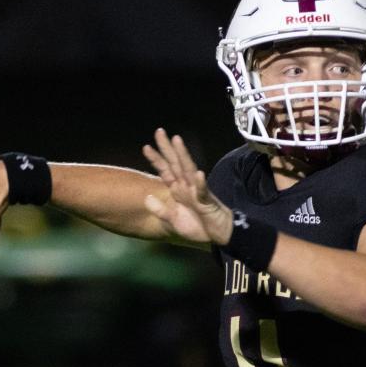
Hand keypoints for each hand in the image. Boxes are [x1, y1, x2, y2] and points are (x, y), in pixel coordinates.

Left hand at [141, 130, 232, 245]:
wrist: (219, 235)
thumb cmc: (198, 226)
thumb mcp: (174, 221)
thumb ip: (160, 210)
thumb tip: (147, 198)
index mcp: (178, 190)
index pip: (165, 171)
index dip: (156, 159)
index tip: (145, 147)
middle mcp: (187, 186)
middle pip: (175, 164)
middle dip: (167, 148)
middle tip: (159, 131)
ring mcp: (197, 191)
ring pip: (189, 170)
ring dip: (183, 156)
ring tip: (177, 141)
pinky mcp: (208, 201)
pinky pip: (203, 192)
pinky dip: (201, 184)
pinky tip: (198, 175)